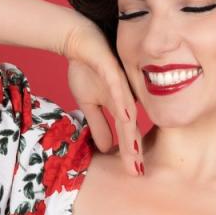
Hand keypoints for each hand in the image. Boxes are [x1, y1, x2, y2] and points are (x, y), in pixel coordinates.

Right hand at [60, 19, 142, 176]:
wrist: (78, 39)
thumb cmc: (88, 68)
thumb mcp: (89, 102)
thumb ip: (98, 124)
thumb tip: (105, 149)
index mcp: (122, 106)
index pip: (127, 134)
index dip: (130, 154)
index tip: (134, 175)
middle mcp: (126, 97)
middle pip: (131, 128)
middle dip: (134, 151)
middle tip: (137, 173)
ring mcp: (122, 84)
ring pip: (128, 111)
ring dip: (131, 133)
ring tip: (134, 153)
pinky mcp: (113, 70)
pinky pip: (119, 87)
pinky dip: (122, 102)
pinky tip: (127, 117)